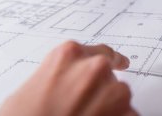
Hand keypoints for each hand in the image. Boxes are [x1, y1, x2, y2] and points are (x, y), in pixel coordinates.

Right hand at [0, 41, 136, 115]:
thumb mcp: (33, 86)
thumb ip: (60, 76)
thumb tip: (68, 83)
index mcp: (70, 55)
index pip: (100, 52)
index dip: (111, 61)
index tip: (121, 64)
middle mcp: (95, 67)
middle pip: (108, 77)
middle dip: (100, 92)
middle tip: (82, 108)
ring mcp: (113, 91)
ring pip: (120, 97)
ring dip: (109, 108)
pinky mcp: (127, 114)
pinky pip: (128, 115)